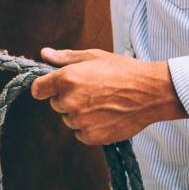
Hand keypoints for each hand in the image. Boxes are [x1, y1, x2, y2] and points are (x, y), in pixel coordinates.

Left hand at [29, 47, 187, 144]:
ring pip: (69, 119)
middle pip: (56, 104)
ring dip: (79, 113)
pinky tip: (105, 116)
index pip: (38, 89)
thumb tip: (44, 53)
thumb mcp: (93, 56)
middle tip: (91, 91)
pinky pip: (80, 133)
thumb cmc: (122, 70)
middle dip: (68, 98)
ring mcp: (80, 120)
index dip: (45, 88)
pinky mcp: (91, 136)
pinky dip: (89, 127)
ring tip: (102, 102)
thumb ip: (65, 57)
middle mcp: (70, 100)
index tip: (52, 88)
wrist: (150, 92)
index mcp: (67, 78)